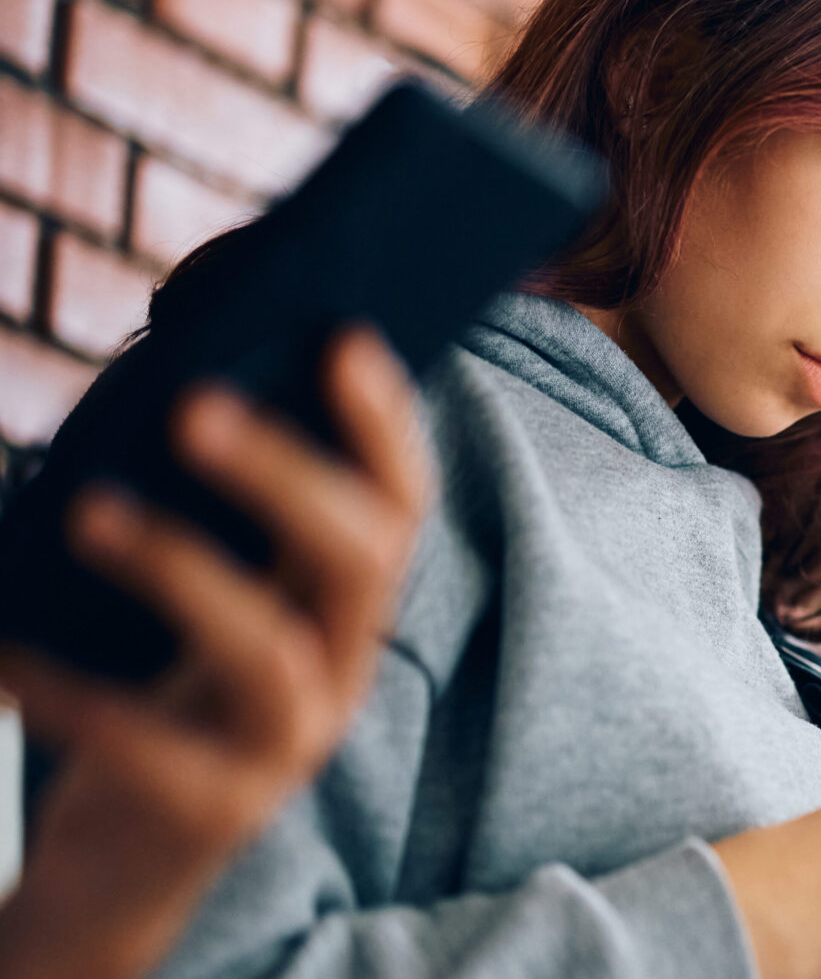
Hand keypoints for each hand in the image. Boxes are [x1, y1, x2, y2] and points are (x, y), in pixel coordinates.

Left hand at [0, 327, 429, 978]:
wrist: (125, 862)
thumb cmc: (154, 696)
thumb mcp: (202, 602)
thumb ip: (215, 519)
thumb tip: (175, 382)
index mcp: (339, 607)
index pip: (399, 504)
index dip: (385, 425)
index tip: (343, 339)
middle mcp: (339, 668)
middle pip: (358, 561)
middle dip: (287, 476)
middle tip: (194, 406)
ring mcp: (287, 744)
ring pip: (269, 648)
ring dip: (182, 568)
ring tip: (88, 509)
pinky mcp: (215, 808)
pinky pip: (147, 743)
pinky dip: (71, 691)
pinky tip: (2, 652)